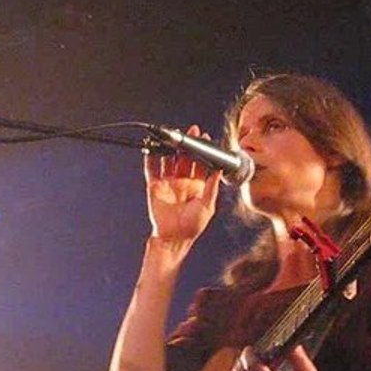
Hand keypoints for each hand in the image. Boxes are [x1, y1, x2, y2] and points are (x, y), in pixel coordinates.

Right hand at [143, 124, 221, 243]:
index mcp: (197, 185)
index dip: (203, 150)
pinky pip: (152, 169)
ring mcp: (168, 182)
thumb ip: (212, 187)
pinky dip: (151, 158)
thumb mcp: (207, 206)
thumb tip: (220, 170)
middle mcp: (183, 180)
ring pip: (169, 160)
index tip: (206, 138)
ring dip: (171, 148)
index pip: (200, 162)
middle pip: (185, 157)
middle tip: (192, 131)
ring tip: (174, 136)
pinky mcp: (155, 186)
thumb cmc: (192, 226)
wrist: (173, 239)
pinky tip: (152, 148)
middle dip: (188, 144)